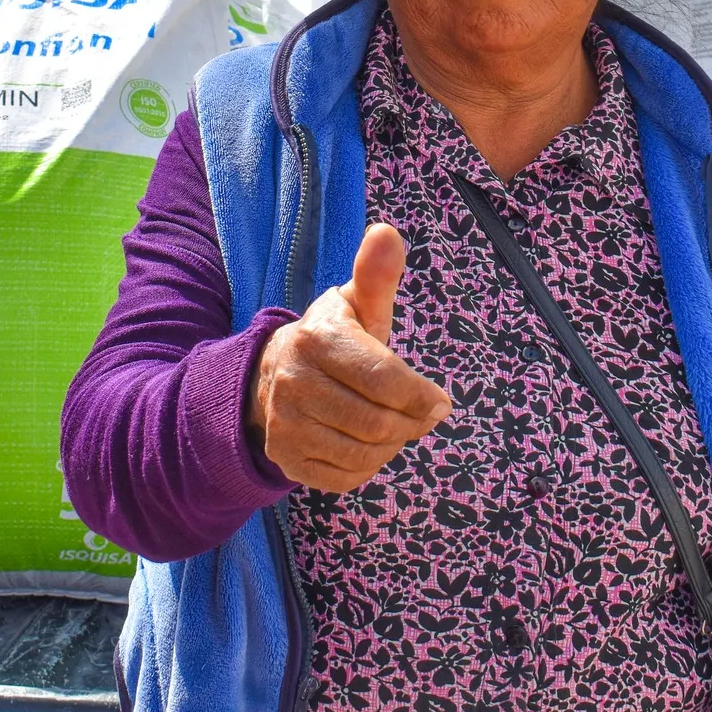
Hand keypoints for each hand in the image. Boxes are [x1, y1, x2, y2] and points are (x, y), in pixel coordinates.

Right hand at [250, 223, 452, 492]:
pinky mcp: (286, 458)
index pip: (385, 380)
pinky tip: (368, 445)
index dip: (421, 396)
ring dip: (393, 446)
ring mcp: (284, 425)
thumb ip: (376, 275)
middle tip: (420, 415)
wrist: (272, 374)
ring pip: (364, 455)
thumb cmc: (336, 339)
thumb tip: (387, 233)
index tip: (440, 400)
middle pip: (378, 423)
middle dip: (410, 423)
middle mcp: (293, 382)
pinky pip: (345, 478)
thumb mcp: (357, 305)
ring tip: (395, 427)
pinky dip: (368, 467)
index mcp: (317, 339)